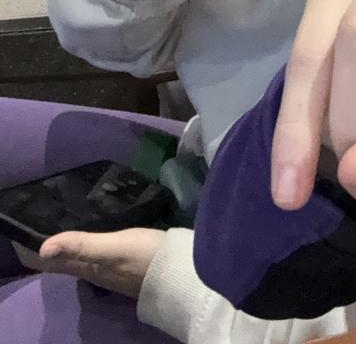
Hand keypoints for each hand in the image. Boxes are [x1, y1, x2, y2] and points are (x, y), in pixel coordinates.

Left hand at [14, 227, 163, 298]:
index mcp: (89, 269)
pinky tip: (106, 233)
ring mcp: (117, 271)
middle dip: (62, 247)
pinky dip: (99, 245)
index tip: (34, 235)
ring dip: (80, 246)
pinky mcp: (133, 265)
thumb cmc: (144, 257)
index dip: (46, 252)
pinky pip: (107, 255)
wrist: (180, 273)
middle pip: (73, 262)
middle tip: (54, 222)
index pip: (60, 263)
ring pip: (90, 259)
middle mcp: (99, 273)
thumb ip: (81, 245)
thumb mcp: (112, 248)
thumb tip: (43, 248)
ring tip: (75, 224)